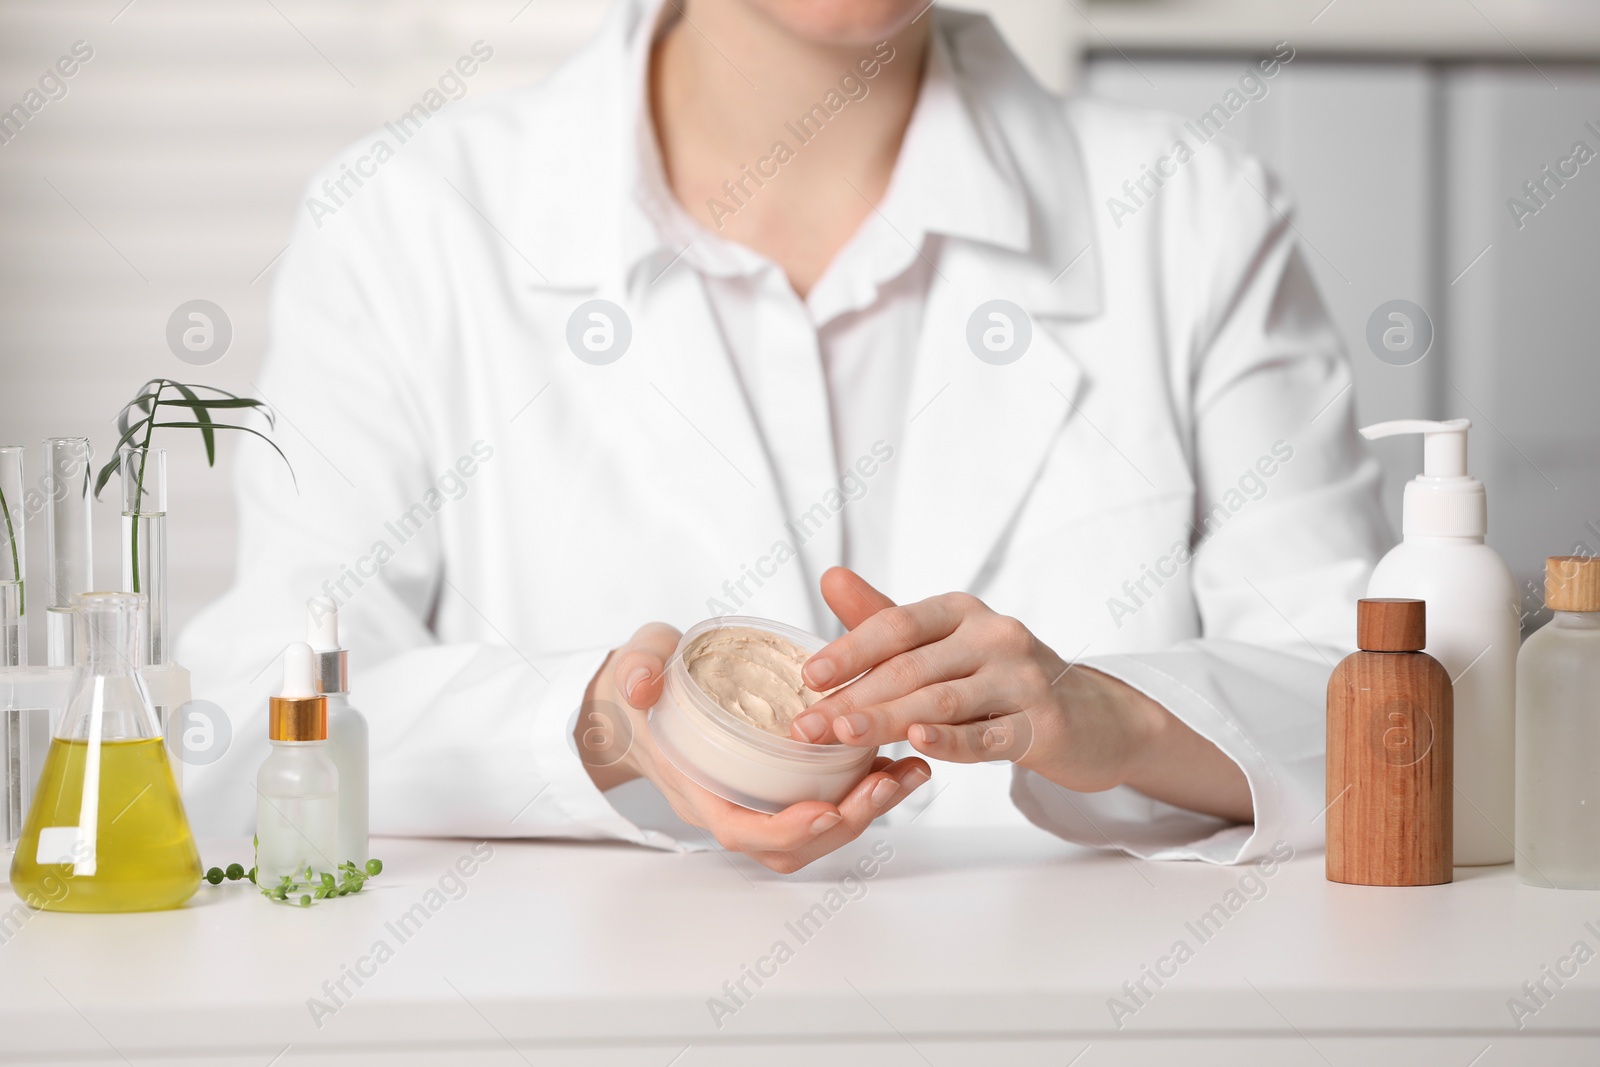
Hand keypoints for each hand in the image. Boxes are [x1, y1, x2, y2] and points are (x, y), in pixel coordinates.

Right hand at [576, 622, 931, 872]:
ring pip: (818, 831)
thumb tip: (642, 683)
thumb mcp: (636, 665)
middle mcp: (731, 806)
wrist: (644, 698)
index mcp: (696, 787)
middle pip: (793, 845)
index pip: (741, 831)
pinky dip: (865, 790)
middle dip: (846, 821)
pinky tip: (901, 759)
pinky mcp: (783, 787)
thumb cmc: (644, 685)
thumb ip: (636, 670)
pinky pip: (827, 803)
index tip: (826, 810)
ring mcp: (759, 801)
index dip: (784, 831)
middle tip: (888, 783)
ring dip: (867, 809)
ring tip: (910, 771)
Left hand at [789, 569, 1252, 822]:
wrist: (1091, 717)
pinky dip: (950, 740)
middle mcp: (995, 635)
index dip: (849, 650)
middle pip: (911, 668)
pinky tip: (918, 743)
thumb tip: (829, 576)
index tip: (807, 677)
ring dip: (886, 720)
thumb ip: (885, 618)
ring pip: (942, 700)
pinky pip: (988, 735)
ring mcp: (1023, 678)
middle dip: (852, 698)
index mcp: (963, 611)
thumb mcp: (945, 643)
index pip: (896, 625)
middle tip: (806, 727)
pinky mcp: (1044, 724)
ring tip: (842, 736)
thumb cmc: (1002, 678)